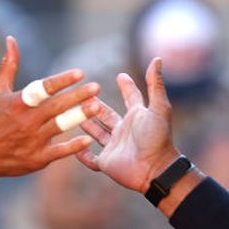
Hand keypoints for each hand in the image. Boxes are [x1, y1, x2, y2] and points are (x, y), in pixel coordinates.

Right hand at [0, 37, 101, 189]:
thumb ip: (8, 64)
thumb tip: (11, 39)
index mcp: (18, 103)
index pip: (43, 89)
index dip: (61, 80)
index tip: (80, 73)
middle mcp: (26, 120)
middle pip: (56, 106)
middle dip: (77, 96)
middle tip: (96, 87)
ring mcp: (32, 140)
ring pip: (60, 126)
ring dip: (79, 116)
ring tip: (96, 107)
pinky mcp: (36, 158)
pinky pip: (58, 152)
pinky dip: (73, 146)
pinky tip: (88, 139)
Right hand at [76, 58, 181, 192]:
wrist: (155, 169)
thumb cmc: (158, 138)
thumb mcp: (158, 108)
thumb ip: (155, 84)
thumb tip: (157, 58)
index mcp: (136, 117)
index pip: (131, 98)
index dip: (127, 87)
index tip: (120, 75)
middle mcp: (124, 131)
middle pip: (106, 115)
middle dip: (95, 105)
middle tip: (81, 94)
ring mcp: (114, 147)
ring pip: (96, 133)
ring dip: (85, 124)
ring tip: (70, 113)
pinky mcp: (106, 163)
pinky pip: (91, 159)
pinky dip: (81, 154)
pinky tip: (71, 145)